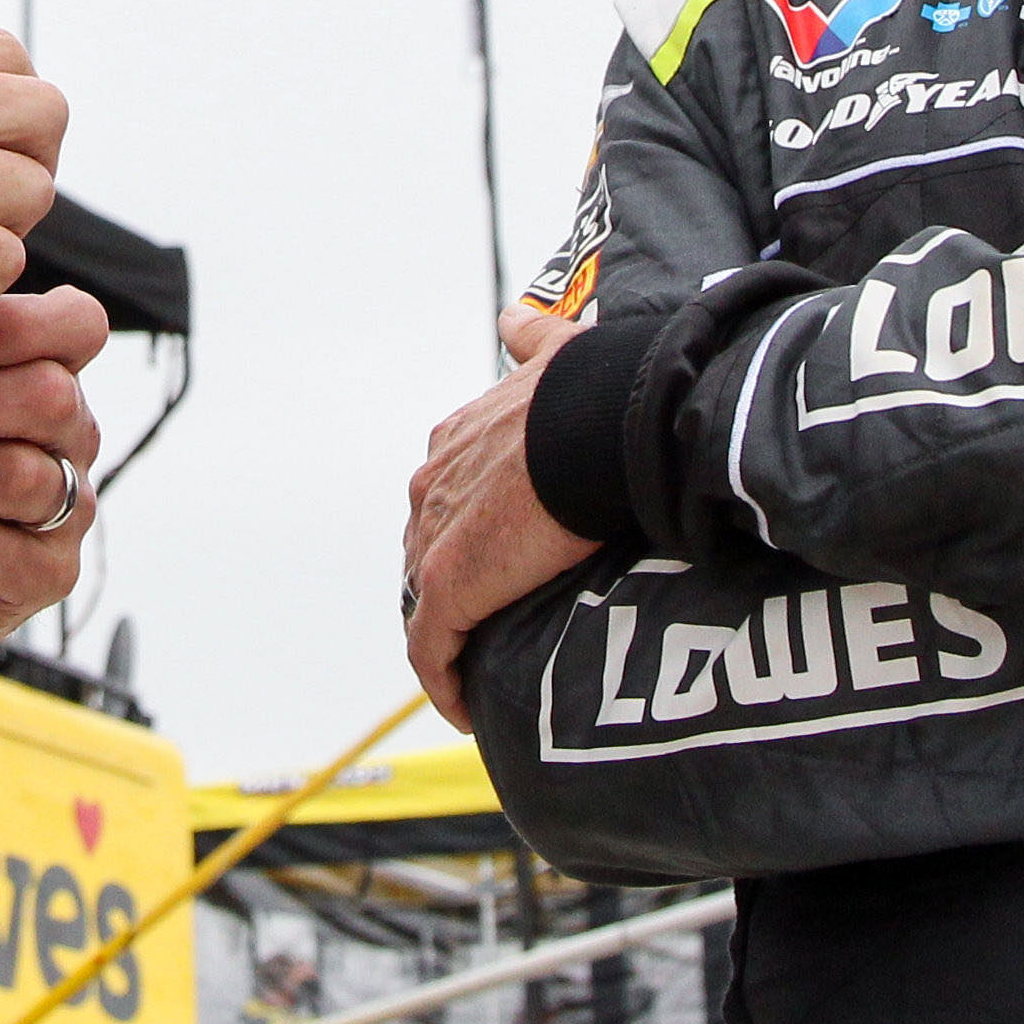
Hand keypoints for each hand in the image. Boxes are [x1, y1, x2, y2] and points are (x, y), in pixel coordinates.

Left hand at [401, 307, 605, 733]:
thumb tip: (516, 316)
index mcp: (458, 439)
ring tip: (477, 671)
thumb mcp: (553, 354)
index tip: (494, 555)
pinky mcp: (450, 590)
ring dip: (447, 638)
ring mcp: (437, 539)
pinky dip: (442, 680)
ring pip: (427, 601)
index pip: (446, 494)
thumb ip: (532, 339)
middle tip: (488, 623)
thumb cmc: (589, 393)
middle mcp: (435, 486)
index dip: (463, 528)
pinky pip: (432, 651)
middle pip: (428, 547)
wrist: (597, 426)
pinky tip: (464, 708)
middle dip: (450, 585)